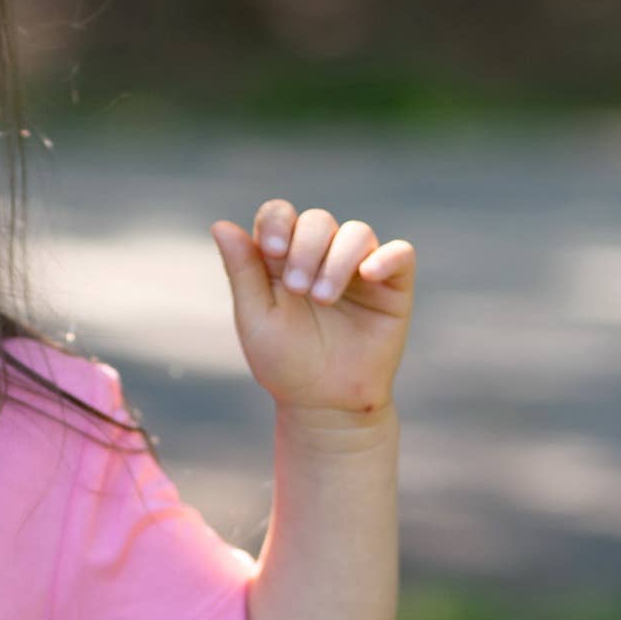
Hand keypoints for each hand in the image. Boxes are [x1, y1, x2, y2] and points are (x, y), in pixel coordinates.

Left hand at [212, 198, 414, 421]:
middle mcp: (322, 256)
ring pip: (357, 232)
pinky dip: (386, 257)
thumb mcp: (256, 320)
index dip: (277, 222)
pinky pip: (401, 253)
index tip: (272, 251)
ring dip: (337, 260)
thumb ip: (242, 272)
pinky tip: (369, 274)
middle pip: (317, 220)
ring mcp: (359, 268)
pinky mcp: (393, 285)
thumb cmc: (286, 364)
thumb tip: (220, 225)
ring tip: (324, 299)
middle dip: (306, 248)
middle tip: (299, 290)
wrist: (326, 404)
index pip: (280, 215)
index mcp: (284, 259)